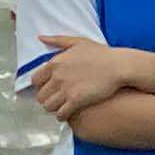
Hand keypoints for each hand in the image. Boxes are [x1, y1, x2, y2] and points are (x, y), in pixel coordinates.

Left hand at [31, 36, 146, 120]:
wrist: (119, 66)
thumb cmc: (102, 54)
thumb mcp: (78, 41)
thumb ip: (57, 40)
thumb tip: (41, 38)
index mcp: (55, 63)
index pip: (35, 80)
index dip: (41, 86)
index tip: (47, 88)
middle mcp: (57, 77)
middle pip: (40, 96)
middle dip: (46, 99)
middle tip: (54, 100)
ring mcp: (66, 90)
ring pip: (48, 106)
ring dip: (53, 108)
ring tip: (60, 108)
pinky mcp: (77, 101)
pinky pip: (61, 114)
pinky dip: (62, 116)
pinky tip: (66, 115)